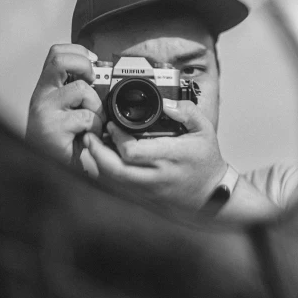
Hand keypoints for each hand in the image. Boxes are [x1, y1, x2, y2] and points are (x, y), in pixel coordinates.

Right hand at [25, 44, 104, 162]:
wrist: (53, 169)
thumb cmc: (63, 140)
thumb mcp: (68, 109)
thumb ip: (77, 91)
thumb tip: (100, 73)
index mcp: (46, 88)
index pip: (56, 53)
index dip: (78, 52)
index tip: (93, 64)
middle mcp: (41, 96)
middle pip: (60, 60)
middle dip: (85, 66)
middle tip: (93, 83)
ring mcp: (45, 111)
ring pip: (81, 89)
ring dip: (96, 106)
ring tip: (91, 123)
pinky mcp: (53, 128)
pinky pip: (87, 117)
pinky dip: (95, 127)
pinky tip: (88, 136)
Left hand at [82, 99, 226, 210]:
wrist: (209, 194)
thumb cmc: (206, 161)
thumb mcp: (205, 130)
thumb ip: (187, 112)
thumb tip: (167, 103)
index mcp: (170, 157)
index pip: (133, 152)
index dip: (116, 138)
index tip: (111, 124)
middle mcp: (156, 174)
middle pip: (115, 169)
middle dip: (96, 151)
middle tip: (89, 135)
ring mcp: (148, 187)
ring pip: (113, 179)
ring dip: (98, 161)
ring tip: (92, 143)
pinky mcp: (143, 194)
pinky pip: (118, 183)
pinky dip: (106, 169)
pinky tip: (104, 156)